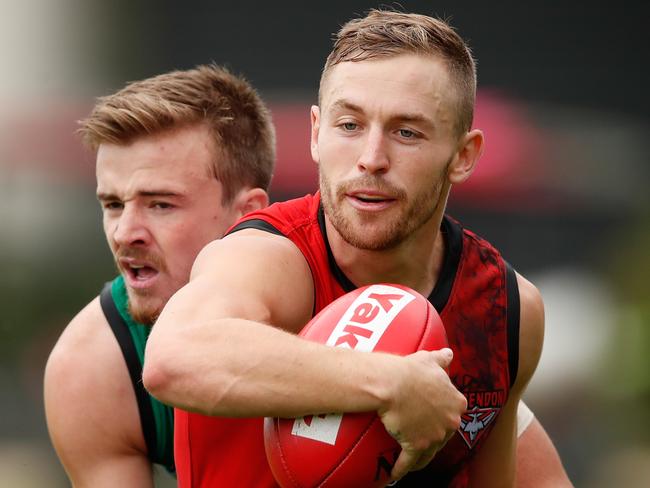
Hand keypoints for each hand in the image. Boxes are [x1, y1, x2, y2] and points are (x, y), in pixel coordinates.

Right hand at [377, 348, 465, 480]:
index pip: (453, 412)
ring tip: (411, 459)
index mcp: (457, 403)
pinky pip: (408, 462)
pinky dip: (401, 469)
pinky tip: (395, 475)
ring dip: (420, 456)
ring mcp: (435, 436)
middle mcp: (451, 422)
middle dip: (434, 436)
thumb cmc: (411, 370)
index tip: (434, 415)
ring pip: (429, 451)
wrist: (393, 383)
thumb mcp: (429, 360)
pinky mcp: (417, 446)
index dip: (443, 414)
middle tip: (420, 434)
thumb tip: (449, 353)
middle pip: (443, 434)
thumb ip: (442, 359)